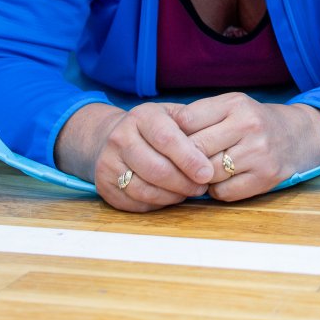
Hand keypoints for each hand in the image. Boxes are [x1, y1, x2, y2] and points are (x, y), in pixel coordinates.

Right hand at [82, 101, 214, 212]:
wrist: (110, 137)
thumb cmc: (153, 127)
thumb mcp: (171, 115)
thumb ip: (192, 126)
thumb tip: (215, 147)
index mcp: (142, 116)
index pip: (167, 139)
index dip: (189, 159)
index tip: (207, 173)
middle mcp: (120, 138)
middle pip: (156, 168)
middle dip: (184, 182)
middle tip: (202, 187)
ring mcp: (108, 163)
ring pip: (144, 189)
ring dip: (172, 196)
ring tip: (189, 192)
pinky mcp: (104, 186)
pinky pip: (134, 202)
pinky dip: (157, 204)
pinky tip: (170, 197)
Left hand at [174, 93, 319, 201]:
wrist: (300, 136)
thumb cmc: (254, 123)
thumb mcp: (231, 107)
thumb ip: (199, 116)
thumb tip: (160, 137)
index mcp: (235, 104)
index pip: (185, 122)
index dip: (171, 137)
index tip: (167, 144)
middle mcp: (249, 126)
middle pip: (194, 151)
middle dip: (183, 161)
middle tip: (181, 164)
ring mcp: (259, 153)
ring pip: (207, 174)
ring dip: (200, 178)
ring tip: (206, 171)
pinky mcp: (266, 177)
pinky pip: (224, 193)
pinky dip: (218, 191)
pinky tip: (225, 180)